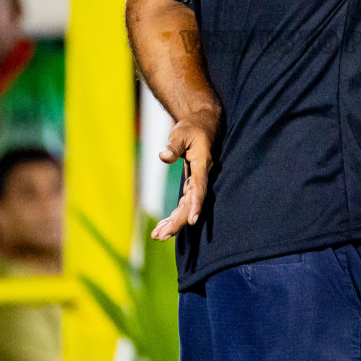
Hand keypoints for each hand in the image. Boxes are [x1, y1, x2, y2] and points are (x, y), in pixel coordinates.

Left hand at [150, 111, 218, 240]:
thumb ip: (173, 146)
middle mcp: (201, 176)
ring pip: (187, 206)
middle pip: (192, 203)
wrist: (202, 124)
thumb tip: (164, 156)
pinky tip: (162, 226)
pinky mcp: (191, 184)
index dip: (196, 204)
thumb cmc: (192, 128)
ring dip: (174, 222)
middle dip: (178, 221)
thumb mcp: (180, 133)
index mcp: (202, 164)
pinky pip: (184, 203)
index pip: (200, 187)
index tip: (192, 221)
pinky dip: (174, 215)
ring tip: (158, 236)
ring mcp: (197, 182)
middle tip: (162, 236)